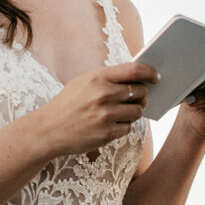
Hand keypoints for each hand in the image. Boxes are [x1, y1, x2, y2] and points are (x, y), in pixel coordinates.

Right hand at [40, 60, 158, 156]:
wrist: (48, 129)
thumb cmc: (68, 103)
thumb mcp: (84, 81)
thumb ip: (108, 77)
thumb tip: (137, 77)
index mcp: (98, 77)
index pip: (134, 71)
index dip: (150, 72)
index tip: (156, 76)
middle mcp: (104, 95)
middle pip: (140, 92)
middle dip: (142, 95)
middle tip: (137, 97)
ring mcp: (106, 115)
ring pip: (137, 111)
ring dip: (133, 112)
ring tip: (120, 112)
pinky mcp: (106, 133)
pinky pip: (128, 128)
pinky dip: (123, 126)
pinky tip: (110, 124)